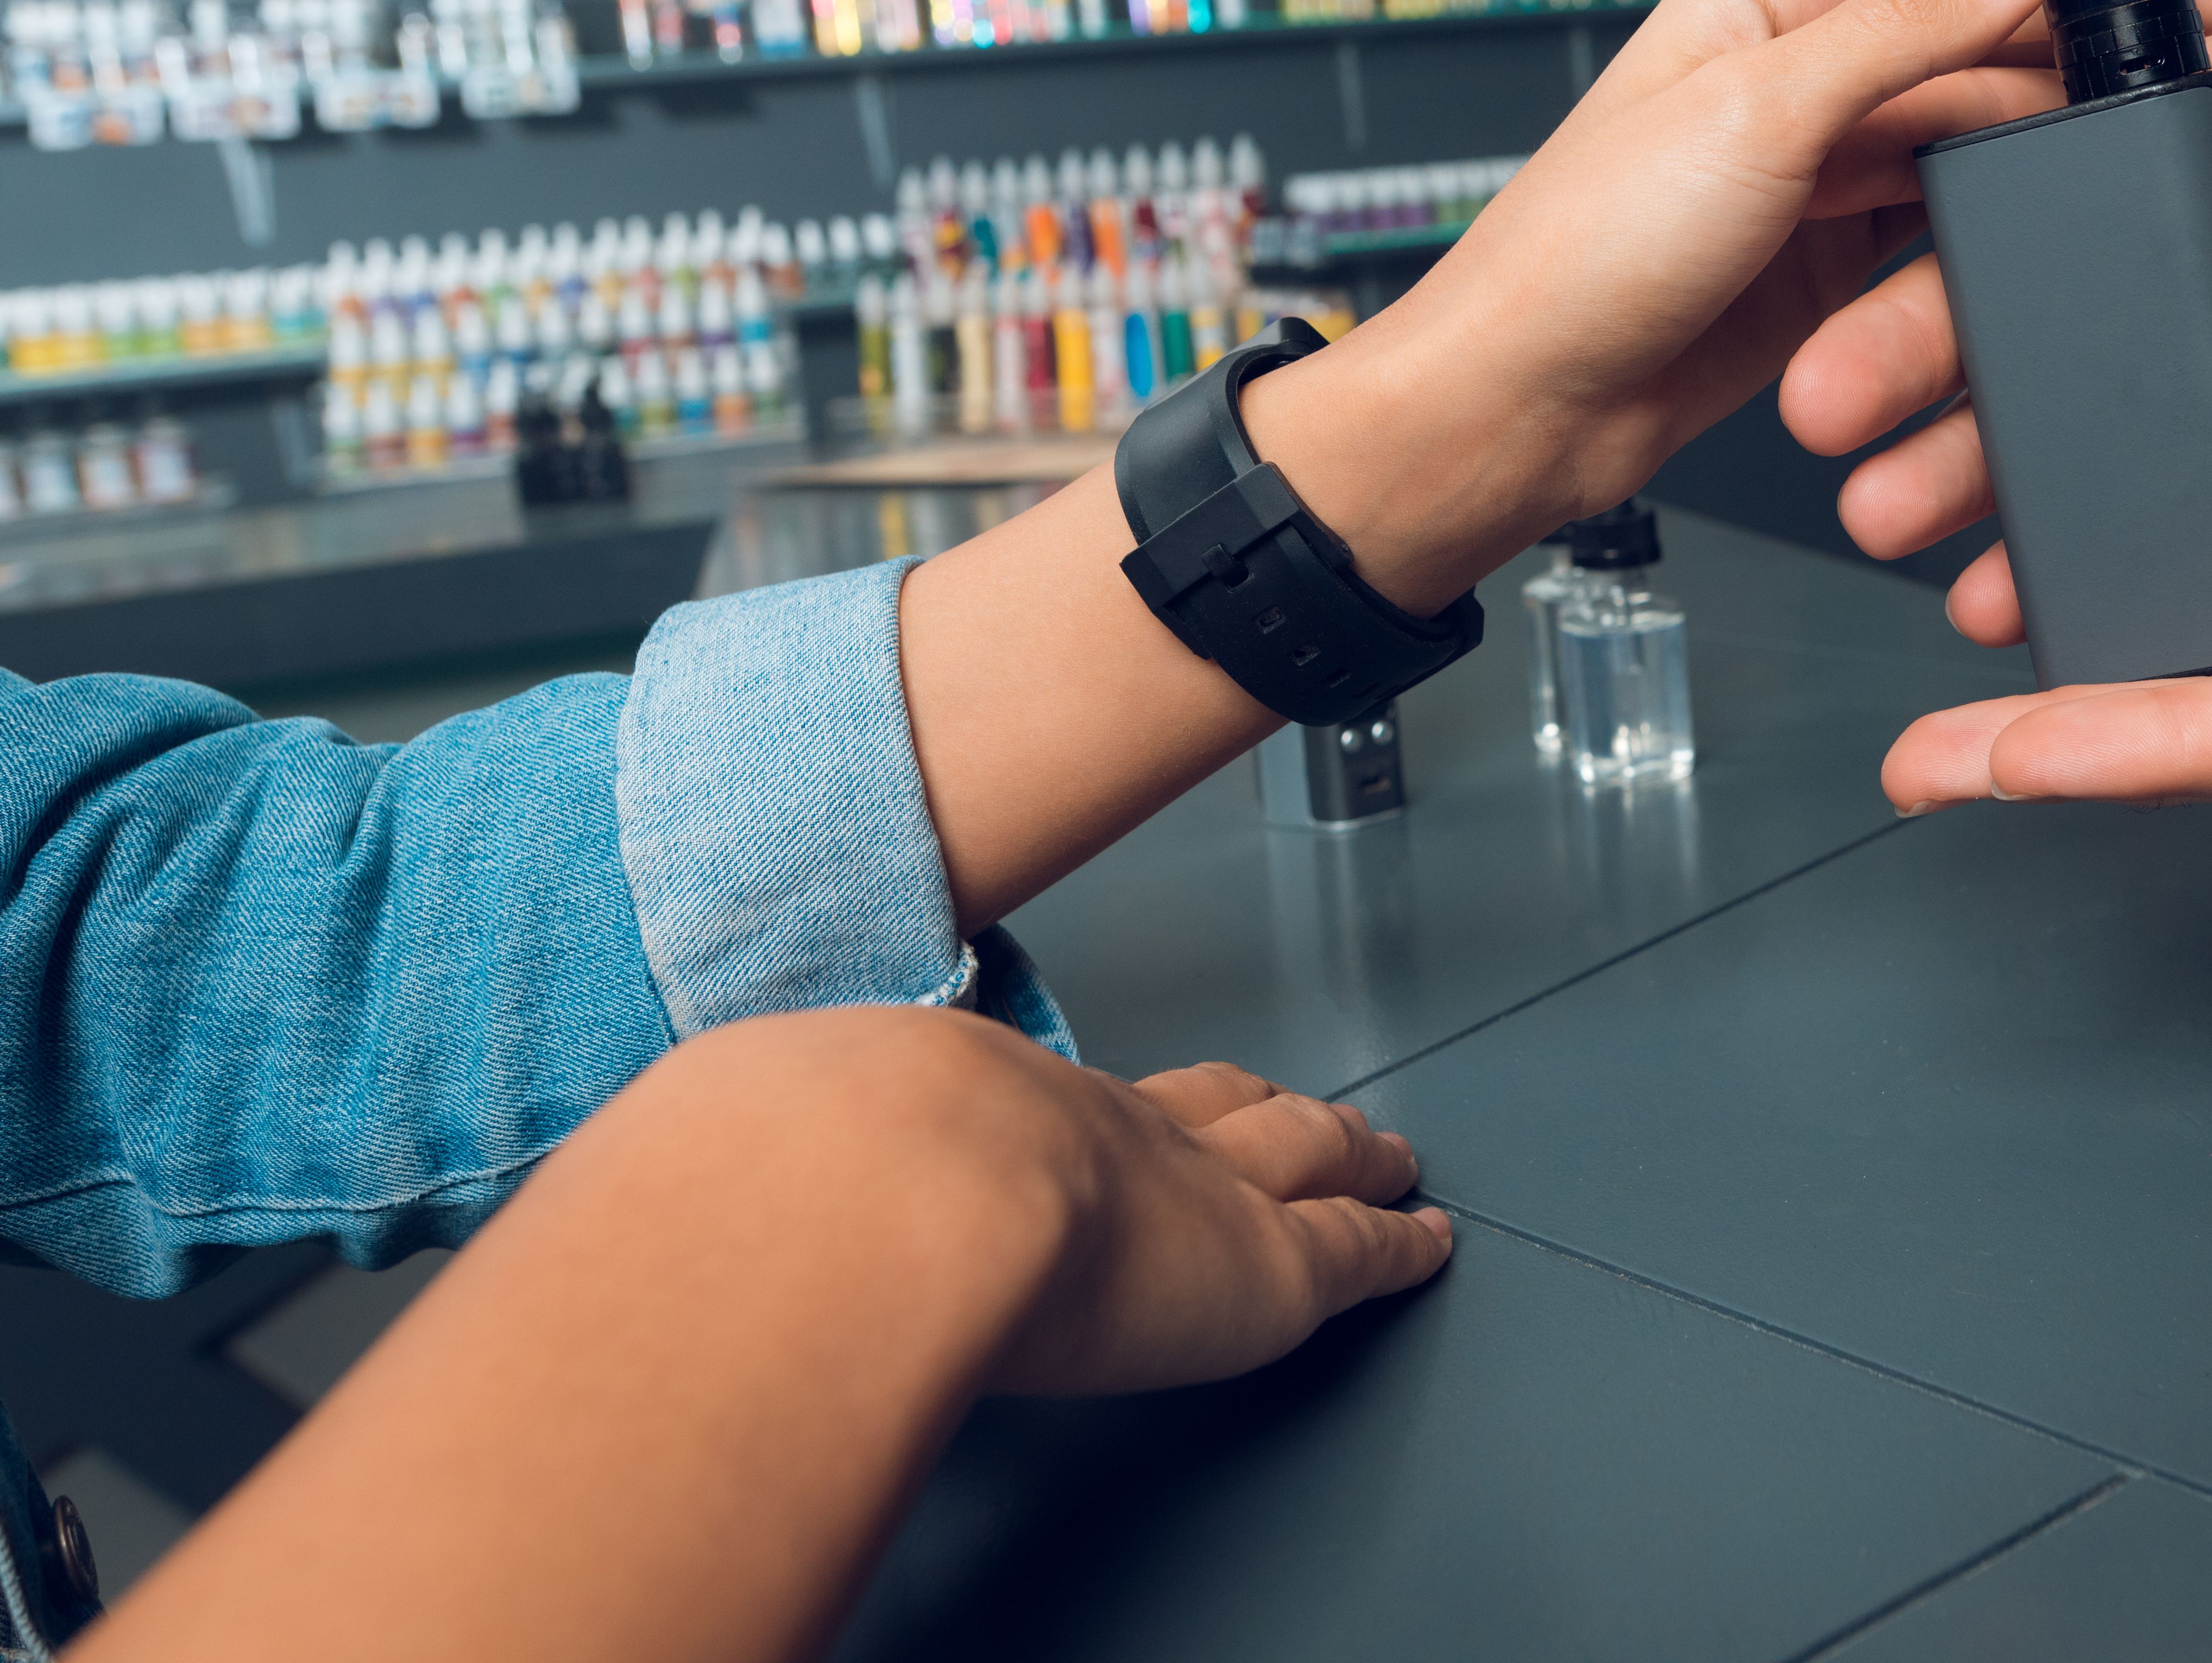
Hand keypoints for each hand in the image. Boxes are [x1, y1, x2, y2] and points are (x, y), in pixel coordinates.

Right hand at [77, 1011, 1444, 1662]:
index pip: (1061, 1107)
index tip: (1109, 1106)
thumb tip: (615, 1277)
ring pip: (1303, 1157)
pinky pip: (1357, 1250)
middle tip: (1293, 1100)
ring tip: (1383, 1152)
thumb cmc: (785, 1189)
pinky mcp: (1265, 1267)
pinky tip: (1430, 1237)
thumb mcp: (746, 1185)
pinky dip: (1399, 1243)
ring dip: (1344, 1154)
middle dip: (1251, 1104)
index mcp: (974, 1117)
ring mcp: (1191, 1190)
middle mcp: (1094, 1132)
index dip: (1101, 1107)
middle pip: (1207, 1105)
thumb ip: (722, 1217)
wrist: (867, 1193)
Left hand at [901, 0, 2069, 911]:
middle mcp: (1795, 72)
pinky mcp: (1831, 263)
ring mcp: (1815, 170)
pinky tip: (2038, 222)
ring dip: (2021, 133)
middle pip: (1956, 22)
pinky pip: (1935, 225)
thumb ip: (1898, 32)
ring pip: (1956, 126)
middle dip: (2047, 32)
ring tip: (2110, 136)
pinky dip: (1985, 222)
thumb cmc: (1588, 250)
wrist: (1528, 408)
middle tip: (2156, 51)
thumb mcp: (1759, 112)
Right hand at [1777, 0, 2211, 647]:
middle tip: (1821, 399)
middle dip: (1872, 357)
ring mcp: (2115, 359)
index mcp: (2072, 123)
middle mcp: (2068, 246)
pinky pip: (2094, 510)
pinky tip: (1998, 588)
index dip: (1891, 170)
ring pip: (1993, 420)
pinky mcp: (2174, 449)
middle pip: (1946, 298)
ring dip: (1927, 470)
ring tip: (1887, 505)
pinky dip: (2037, 559)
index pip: (1952, 142)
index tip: (1828, 198)